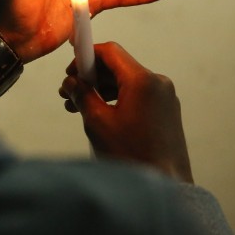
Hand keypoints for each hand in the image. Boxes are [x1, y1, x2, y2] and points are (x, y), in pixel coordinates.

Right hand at [59, 42, 192, 182]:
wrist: (165, 183)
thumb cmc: (131, 154)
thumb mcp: (97, 121)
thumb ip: (82, 94)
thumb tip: (71, 82)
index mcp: (143, 80)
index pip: (110, 51)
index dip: (86, 55)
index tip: (69, 68)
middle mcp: (158, 83)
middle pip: (117, 66)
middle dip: (91, 76)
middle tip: (68, 92)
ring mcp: (164, 97)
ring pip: (125, 81)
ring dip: (100, 90)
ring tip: (78, 107)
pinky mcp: (165, 111)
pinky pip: (136, 95)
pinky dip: (116, 99)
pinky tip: (98, 114)